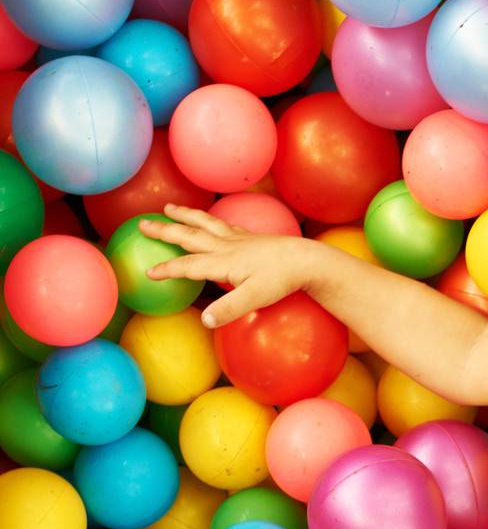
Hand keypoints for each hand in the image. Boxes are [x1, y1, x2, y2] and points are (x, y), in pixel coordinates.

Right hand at [139, 205, 319, 329]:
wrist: (305, 260)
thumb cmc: (280, 281)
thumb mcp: (254, 299)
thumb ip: (229, 309)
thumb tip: (204, 320)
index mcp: (223, 262)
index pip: (188, 266)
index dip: (167, 269)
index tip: (148, 273)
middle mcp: (226, 246)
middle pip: (189, 236)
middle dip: (165, 231)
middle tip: (142, 224)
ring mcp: (238, 238)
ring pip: (204, 223)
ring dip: (185, 216)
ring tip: (169, 208)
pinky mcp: (249, 236)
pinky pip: (222, 224)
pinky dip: (208, 219)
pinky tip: (207, 219)